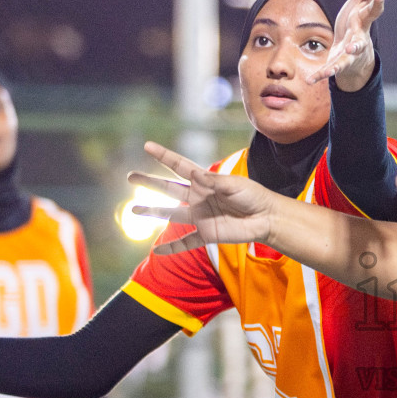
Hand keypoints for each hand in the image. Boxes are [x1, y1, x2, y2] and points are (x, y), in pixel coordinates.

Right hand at [128, 143, 277, 253]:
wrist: (266, 218)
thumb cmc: (253, 196)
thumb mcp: (235, 184)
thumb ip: (215, 181)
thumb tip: (195, 174)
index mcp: (205, 181)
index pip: (180, 166)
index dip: (164, 156)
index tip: (147, 145)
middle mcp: (198, 198)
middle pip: (169, 188)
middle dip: (149, 182)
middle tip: (130, 176)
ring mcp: (200, 217)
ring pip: (171, 214)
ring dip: (152, 211)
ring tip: (134, 209)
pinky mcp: (206, 234)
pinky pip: (185, 242)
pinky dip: (172, 248)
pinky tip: (157, 252)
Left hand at [303, 0, 385, 90]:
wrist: (358, 53)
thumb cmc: (358, 20)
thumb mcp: (361, 0)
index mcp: (363, 20)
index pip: (372, 11)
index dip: (377, 3)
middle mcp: (359, 38)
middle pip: (360, 41)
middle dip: (358, 44)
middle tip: (354, 46)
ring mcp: (350, 53)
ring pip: (346, 59)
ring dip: (340, 63)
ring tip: (333, 69)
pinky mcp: (340, 62)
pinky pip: (330, 69)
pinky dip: (321, 74)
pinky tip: (310, 80)